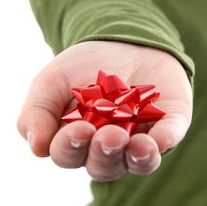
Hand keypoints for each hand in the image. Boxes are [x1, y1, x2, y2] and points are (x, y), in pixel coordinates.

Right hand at [17, 41, 192, 180]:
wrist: (123, 39)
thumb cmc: (83, 66)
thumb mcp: (52, 81)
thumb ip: (37, 111)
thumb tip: (37, 147)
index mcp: (77, 142)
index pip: (69, 155)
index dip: (71, 147)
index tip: (79, 129)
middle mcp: (109, 149)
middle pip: (104, 166)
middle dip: (104, 153)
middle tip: (108, 135)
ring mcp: (141, 139)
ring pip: (139, 163)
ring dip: (137, 158)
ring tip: (137, 145)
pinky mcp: (170, 124)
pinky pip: (170, 138)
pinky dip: (166, 139)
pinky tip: (162, 137)